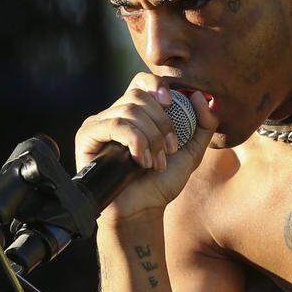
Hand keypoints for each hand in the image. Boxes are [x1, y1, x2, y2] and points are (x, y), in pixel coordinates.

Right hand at [76, 73, 217, 224]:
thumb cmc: (162, 182)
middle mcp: (116, 114)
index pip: (142, 81)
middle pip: (139, 95)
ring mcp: (100, 123)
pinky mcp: (88, 136)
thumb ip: (204, 124)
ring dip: (150, 137)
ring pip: (129, 109)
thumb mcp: (191, 152)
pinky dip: (135, 141)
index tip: (172, 103)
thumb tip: (201, 96)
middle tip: (169, 150)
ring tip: (155, 162)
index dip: (157, 85)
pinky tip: (141, 161)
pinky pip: (114, 124)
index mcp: (137, 113)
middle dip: (161, 122)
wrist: (142, 209)